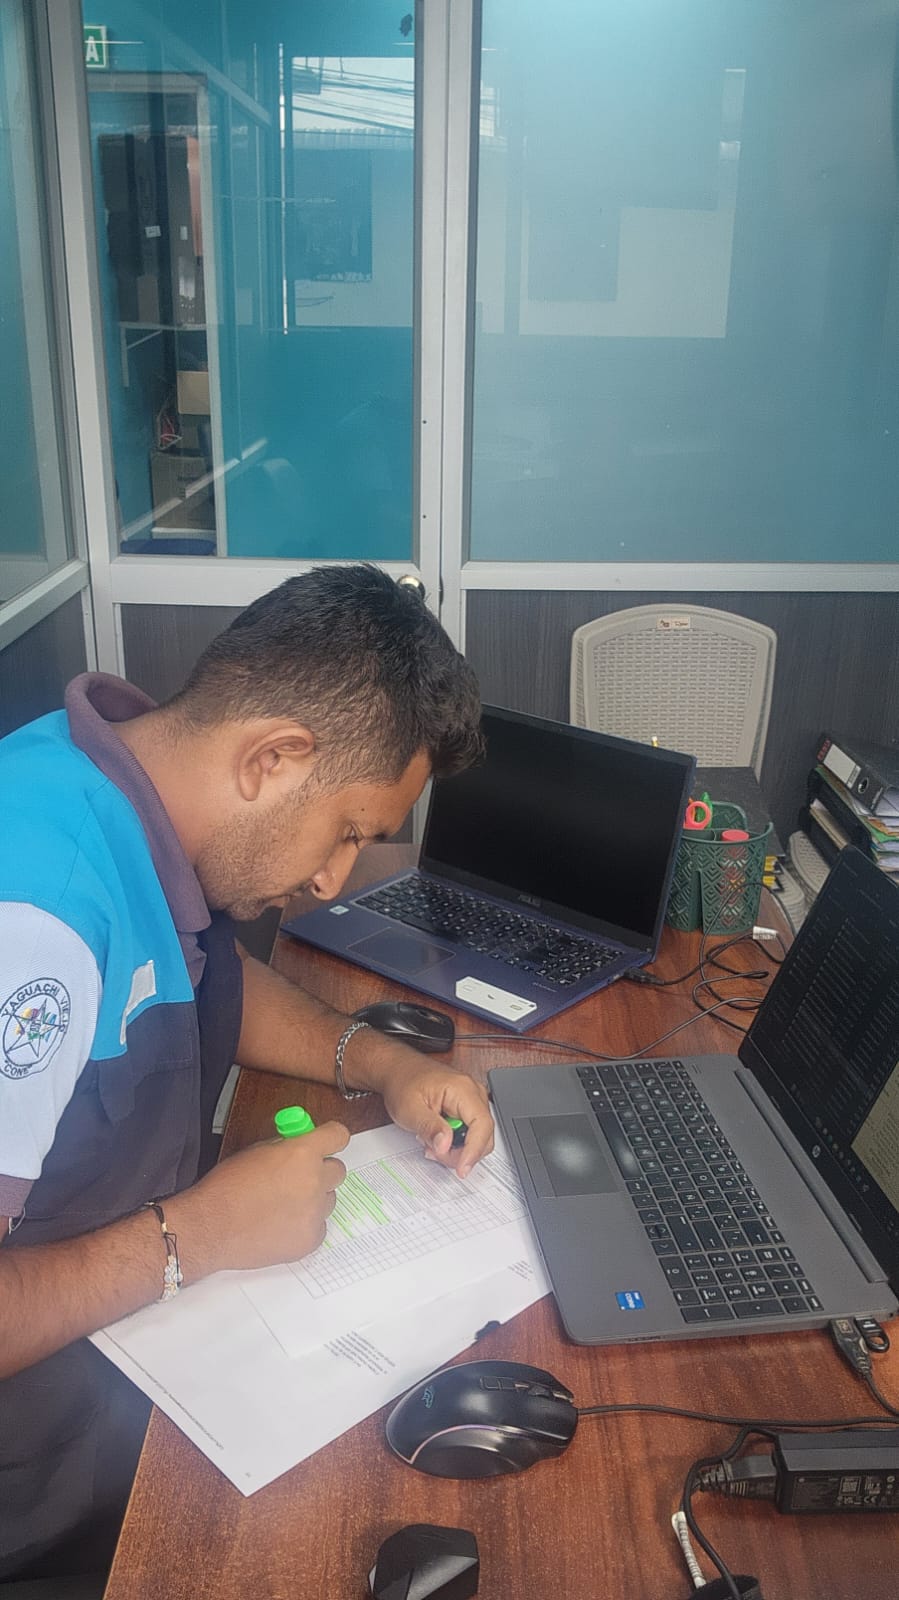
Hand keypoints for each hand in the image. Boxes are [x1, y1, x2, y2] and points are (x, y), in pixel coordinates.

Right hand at [170, 1120, 348, 1274]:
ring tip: (282, 1206)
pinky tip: (280, 1226)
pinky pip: (319, 1226)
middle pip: (338, 1170)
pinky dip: (305, 1225)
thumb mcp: (255, 1152)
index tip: (326, 1143)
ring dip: (313, 1199)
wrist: (210, 1228)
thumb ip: (283, 1147)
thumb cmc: (226, 1188)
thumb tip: (298, 1144)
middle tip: (299, 1177)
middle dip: (321, 1171)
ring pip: (328, 1200)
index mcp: (302, 1153)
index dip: (331, 1138)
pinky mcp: (311, 1240)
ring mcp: (315, 1213)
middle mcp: (315, 1181)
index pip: (338, 1136)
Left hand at [376, 1059, 493, 1177]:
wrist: (398, 1070)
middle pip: (484, 1135)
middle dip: (462, 1153)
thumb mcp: (409, 1109)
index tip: (461, 1169)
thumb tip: (446, 1146)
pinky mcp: (467, 1108)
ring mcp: (472, 1100)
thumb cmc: (403, 1082)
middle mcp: (474, 1093)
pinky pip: (470, 1132)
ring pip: (478, 1137)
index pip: (482, 1125)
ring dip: (457, 1149)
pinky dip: (455, 1142)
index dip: (474, 1151)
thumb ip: (430, 1127)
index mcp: (463, 1089)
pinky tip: (437, 1138)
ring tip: (431, 1143)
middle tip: (436, 1153)